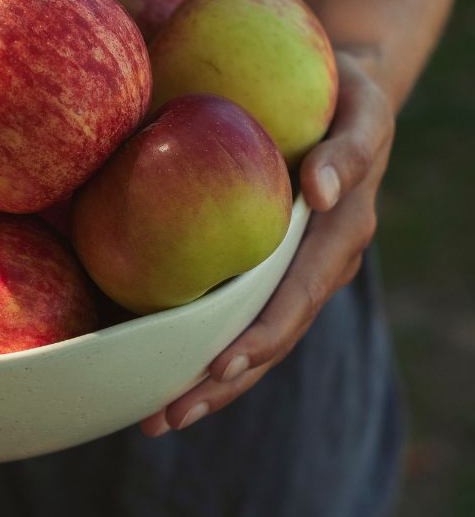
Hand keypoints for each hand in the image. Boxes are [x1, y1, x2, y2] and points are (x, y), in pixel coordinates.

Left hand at [140, 52, 393, 435]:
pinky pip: (232, 314)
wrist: (340, 100)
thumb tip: (322, 190)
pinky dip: (196, 346)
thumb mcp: (362, 110)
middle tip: (163, 417)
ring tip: (153, 419)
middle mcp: (314, 270)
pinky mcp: (263, 269)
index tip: (217, 367)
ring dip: (204, 385)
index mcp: (336, 241)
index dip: (259, 338)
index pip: (295, 300)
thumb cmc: (345, 98)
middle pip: (266, 341)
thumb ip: (350, 148)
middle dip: (218, 385)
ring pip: (248, 342)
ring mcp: (289, 276)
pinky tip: (153, 370)